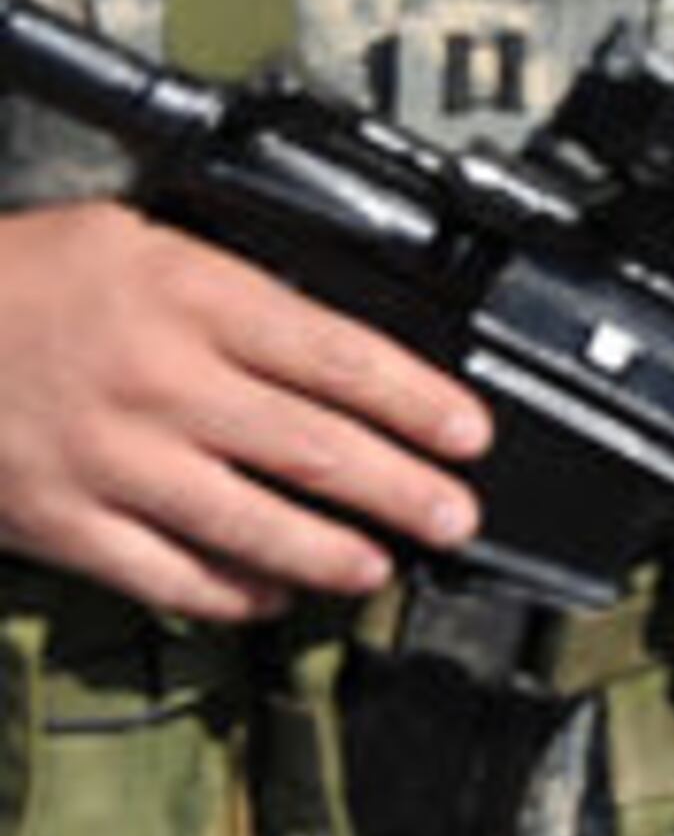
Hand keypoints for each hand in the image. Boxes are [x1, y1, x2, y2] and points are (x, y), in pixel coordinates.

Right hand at [0, 201, 489, 620]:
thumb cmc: (24, 278)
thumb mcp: (142, 240)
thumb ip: (235, 287)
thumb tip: (327, 340)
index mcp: (193, 299)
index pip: (337, 355)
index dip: (416, 401)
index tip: (467, 431)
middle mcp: (162, 382)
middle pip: (312, 446)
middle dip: (401, 488)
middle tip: (455, 514)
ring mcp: (111, 458)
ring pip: (249, 521)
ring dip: (331, 551)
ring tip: (382, 566)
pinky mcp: (62, 520)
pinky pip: (164, 572)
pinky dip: (230, 591)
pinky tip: (275, 594)